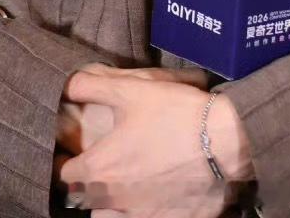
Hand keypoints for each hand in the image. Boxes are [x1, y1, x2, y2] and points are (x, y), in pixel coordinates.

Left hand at [56, 68, 246, 216]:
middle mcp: (115, 199)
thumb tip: (68, 85)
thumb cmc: (174, 113)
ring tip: (120, 190)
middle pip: (86, 200)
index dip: (67, 162)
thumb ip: (92, 86)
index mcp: (101, 167)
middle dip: (88, 185)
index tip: (72, 154)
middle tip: (100, 168)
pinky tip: (150, 199)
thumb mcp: (131, 89)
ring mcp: (141, 215)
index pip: (66, 175)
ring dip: (108, 207)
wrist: (223, 142)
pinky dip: (140, 213)